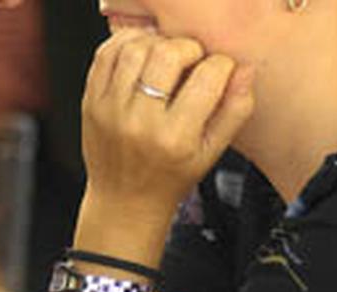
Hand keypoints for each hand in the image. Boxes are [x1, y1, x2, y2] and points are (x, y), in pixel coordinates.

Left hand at [81, 29, 254, 215]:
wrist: (124, 202)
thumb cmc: (168, 179)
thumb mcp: (211, 153)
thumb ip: (234, 111)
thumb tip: (245, 71)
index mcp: (174, 138)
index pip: (207, 76)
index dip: (221, 64)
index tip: (220, 71)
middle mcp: (139, 123)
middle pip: (168, 54)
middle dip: (189, 48)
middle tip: (192, 62)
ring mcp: (110, 111)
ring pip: (135, 49)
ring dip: (157, 44)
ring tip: (166, 58)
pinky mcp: (91, 103)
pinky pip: (105, 55)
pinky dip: (126, 45)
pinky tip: (141, 56)